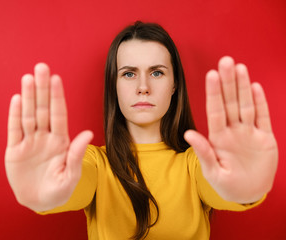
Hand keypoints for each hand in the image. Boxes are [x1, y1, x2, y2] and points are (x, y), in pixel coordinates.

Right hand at [5, 63, 92, 210]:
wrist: (39, 201)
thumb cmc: (59, 189)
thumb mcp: (70, 176)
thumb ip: (76, 155)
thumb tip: (88, 133)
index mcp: (61, 141)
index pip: (59, 115)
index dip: (57, 97)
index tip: (57, 78)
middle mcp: (45, 137)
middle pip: (43, 109)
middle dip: (43, 89)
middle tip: (41, 67)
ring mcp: (29, 142)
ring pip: (28, 115)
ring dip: (28, 97)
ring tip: (28, 78)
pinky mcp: (15, 150)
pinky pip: (14, 130)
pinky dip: (14, 115)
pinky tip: (17, 99)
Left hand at [184, 56, 277, 203]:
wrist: (248, 193)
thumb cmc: (226, 184)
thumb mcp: (212, 172)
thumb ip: (203, 152)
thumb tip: (189, 133)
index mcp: (218, 138)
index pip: (215, 110)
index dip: (214, 93)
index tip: (211, 74)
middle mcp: (233, 131)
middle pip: (230, 102)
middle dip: (228, 82)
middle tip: (225, 61)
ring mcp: (249, 133)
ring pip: (246, 105)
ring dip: (243, 87)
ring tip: (239, 67)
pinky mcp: (265, 138)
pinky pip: (262, 117)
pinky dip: (260, 103)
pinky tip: (254, 87)